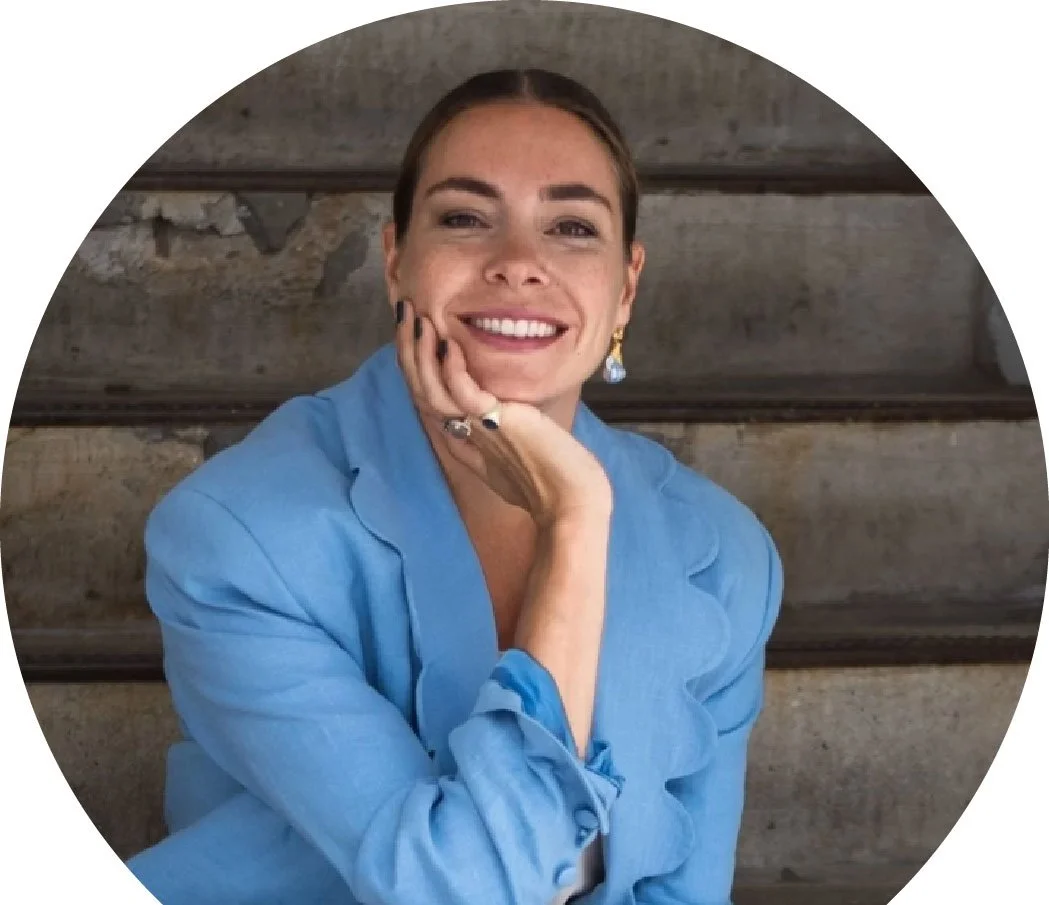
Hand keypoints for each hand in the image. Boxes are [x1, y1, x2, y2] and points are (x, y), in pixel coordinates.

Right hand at [394, 299, 611, 526]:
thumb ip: (503, 425)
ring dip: (420, 351)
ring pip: (432, 391)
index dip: (415, 364)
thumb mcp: (520, 445)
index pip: (428, 397)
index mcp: (466, 440)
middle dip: (409, 350)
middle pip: (421, 390)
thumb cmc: (554, 479)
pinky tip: (450, 343)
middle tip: (405, 313)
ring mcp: (479, 431)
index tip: (413, 331)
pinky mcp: (498, 424)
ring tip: (416, 317)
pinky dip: (453, 368)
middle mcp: (465, 435)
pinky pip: (464, 393)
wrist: (574, 502)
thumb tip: (503, 404)